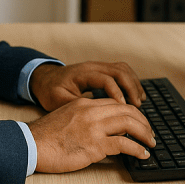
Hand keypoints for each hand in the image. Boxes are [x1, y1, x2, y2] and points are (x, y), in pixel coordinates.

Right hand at [27, 97, 155, 172]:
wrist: (30, 145)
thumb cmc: (45, 136)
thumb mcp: (67, 117)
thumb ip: (86, 118)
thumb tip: (104, 130)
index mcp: (85, 103)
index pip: (117, 104)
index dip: (133, 113)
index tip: (139, 123)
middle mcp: (92, 112)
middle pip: (128, 111)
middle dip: (144, 122)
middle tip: (150, 133)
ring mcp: (94, 128)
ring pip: (130, 124)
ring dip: (145, 134)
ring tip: (150, 143)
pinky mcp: (94, 145)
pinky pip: (124, 145)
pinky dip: (137, 149)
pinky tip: (142, 154)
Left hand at [30, 61, 144, 110]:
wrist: (44, 79)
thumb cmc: (50, 91)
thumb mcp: (59, 102)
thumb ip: (78, 107)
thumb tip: (98, 117)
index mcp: (82, 73)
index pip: (106, 79)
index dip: (117, 93)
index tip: (124, 108)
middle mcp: (93, 66)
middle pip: (119, 71)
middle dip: (131, 88)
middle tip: (137, 106)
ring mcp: (98, 66)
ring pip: (123, 69)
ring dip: (134, 84)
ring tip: (140, 101)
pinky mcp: (102, 70)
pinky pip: (122, 71)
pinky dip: (131, 82)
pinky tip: (135, 95)